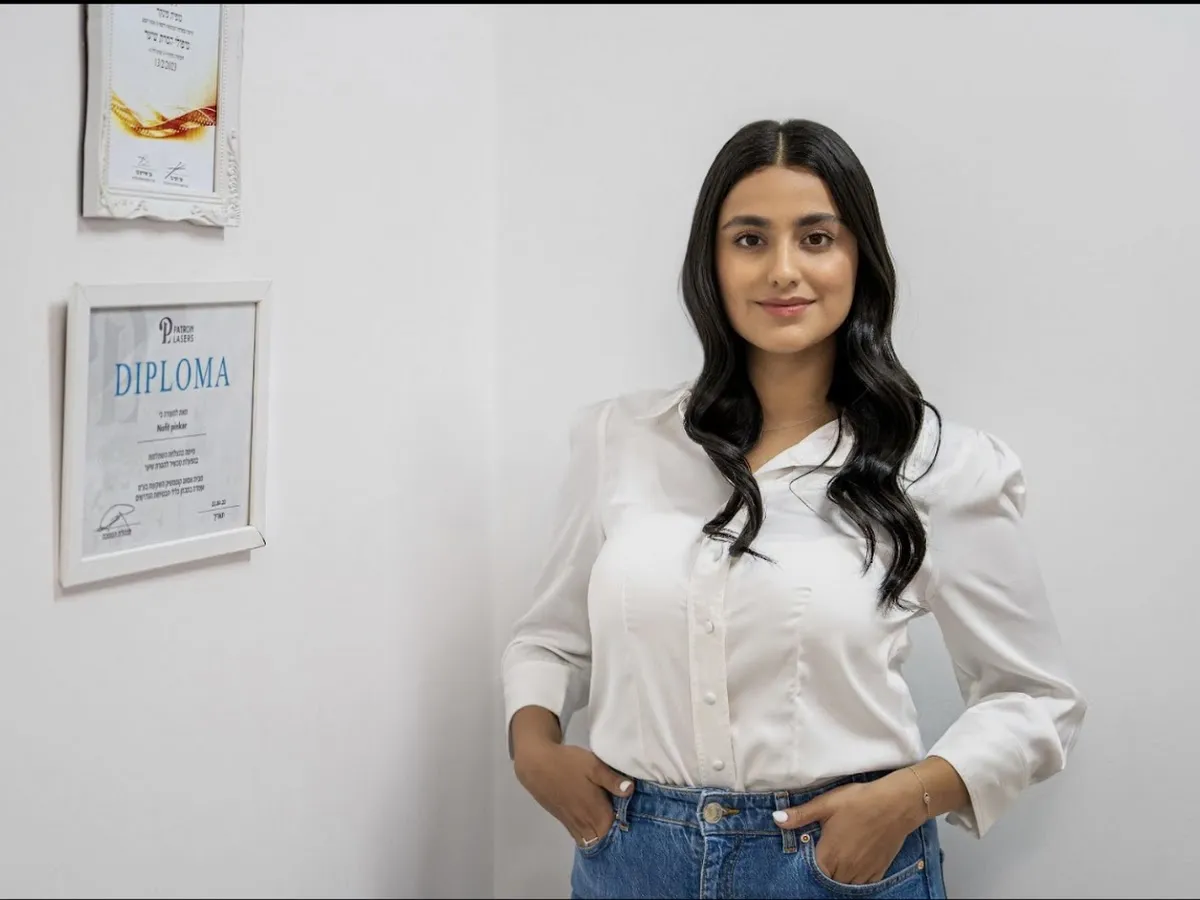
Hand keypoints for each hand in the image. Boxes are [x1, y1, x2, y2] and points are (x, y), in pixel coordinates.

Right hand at [514, 741, 633, 847]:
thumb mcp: (593, 765)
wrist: (536, 765)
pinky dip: (590, 834)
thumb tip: (630, 790)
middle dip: (616, 836)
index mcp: (597, 813)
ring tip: (613, 822)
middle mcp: (585, 825)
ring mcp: (573, 825)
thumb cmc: (567, 763)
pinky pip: (581, 836)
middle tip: (627, 822)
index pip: (618, 833)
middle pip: (605, 841)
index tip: (638, 821)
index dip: (628, 830)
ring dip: (602, 836)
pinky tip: (596, 822)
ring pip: (592, 841)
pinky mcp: (564, 822)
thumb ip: (612, 780)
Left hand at [773, 774, 924, 884]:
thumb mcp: (826, 804)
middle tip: (826, 851)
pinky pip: (863, 884)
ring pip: (845, 883)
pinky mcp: (879, 871)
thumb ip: (800, 815)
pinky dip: (856, 877)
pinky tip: (854, 862)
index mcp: (829, 855)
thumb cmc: (859, 801)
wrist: (896, 804)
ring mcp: (863, 873)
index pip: (813, 872)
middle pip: (829, 879)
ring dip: (840, 874)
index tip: (810, 852)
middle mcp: (846, 869)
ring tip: (839, 857)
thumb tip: (776, 819)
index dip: (809, 864)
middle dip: (824, 869)